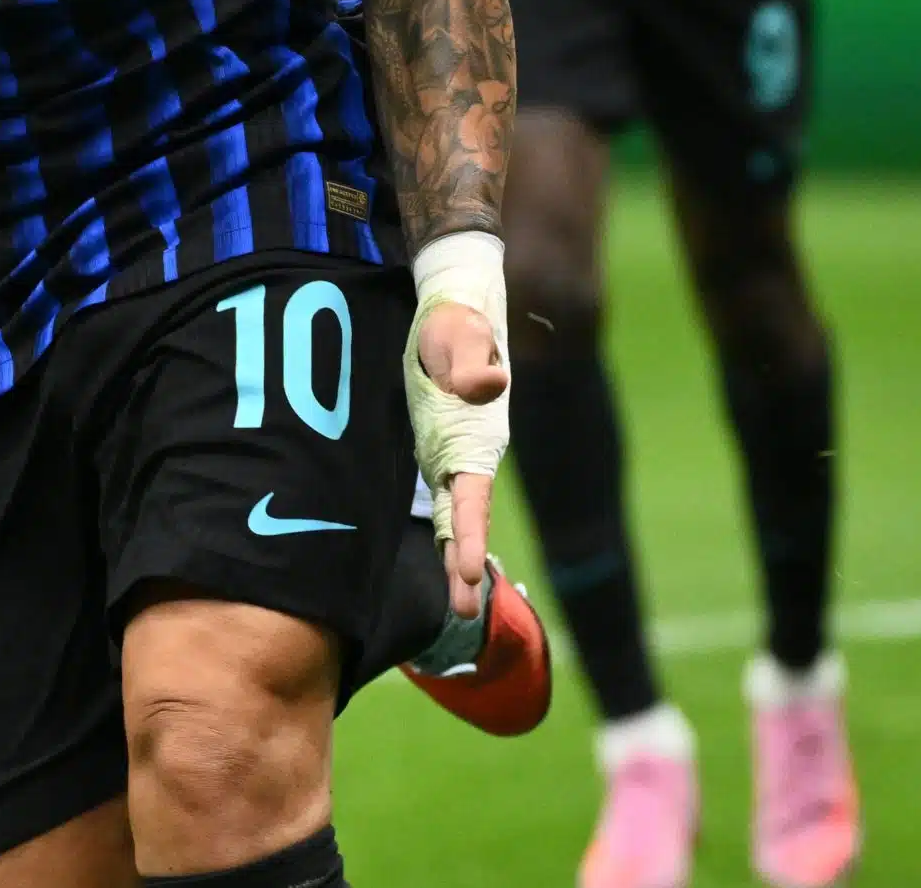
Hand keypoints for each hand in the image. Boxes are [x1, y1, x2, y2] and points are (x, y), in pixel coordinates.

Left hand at [412, 298, 508, 619]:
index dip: (472, 535)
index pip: (475, 495)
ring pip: (454, 516)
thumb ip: (469, 358)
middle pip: (467, 518)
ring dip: (455, 558)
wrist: (452, 305)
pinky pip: (438, 497)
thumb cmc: (456, 318)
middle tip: (467, 615)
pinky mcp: (433, 446)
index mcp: (478, 435)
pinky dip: (442, 532)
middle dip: (466, 566)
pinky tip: (439, 562)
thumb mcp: (460, 330)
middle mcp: (470, 452)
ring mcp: (452, 452)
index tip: (472, 573)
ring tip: (460, 609)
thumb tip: (487, 383)